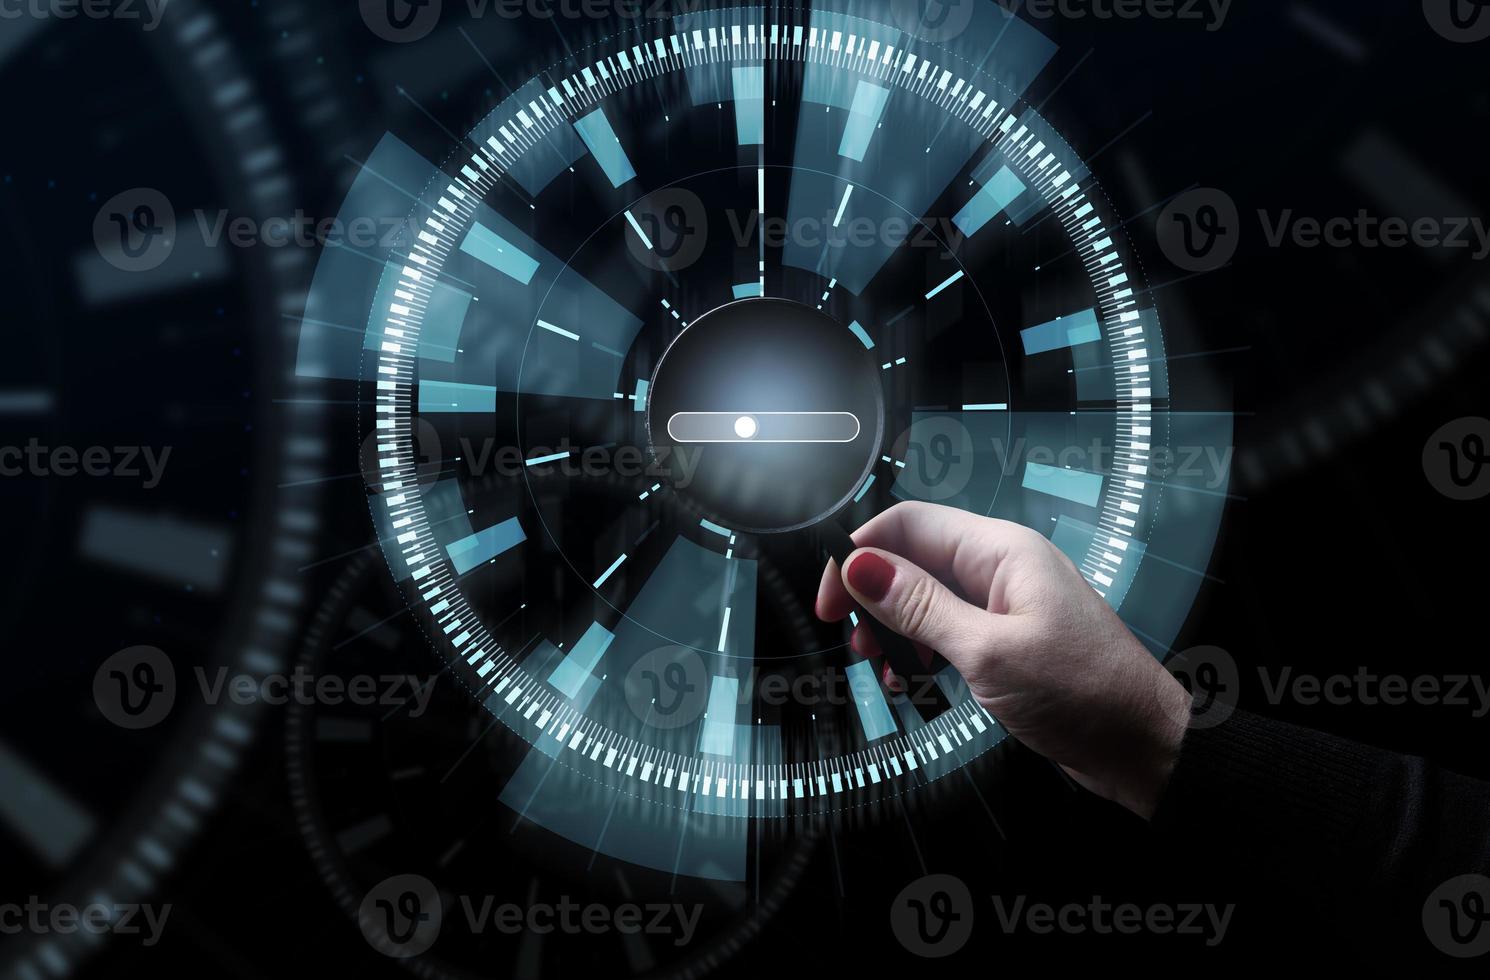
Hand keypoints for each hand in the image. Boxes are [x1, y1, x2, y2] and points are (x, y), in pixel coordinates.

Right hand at [816, 501, 1191, 818]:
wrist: (1142, 746)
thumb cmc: (1085, 694)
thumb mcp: (988, 652)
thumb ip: (921, 607)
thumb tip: (862, 567)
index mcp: (1001, 551)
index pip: (909, 523)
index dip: (860, 552)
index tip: (831, 597)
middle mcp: (1001, 568)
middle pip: (913, 558)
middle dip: (872, 594)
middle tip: (848, 638)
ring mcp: (1005, 604)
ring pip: (925, 596)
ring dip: (892, 627)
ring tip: (877, 665)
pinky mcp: (1007, 639)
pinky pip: (947, 628)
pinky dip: (919, 649)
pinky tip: (909, 677)